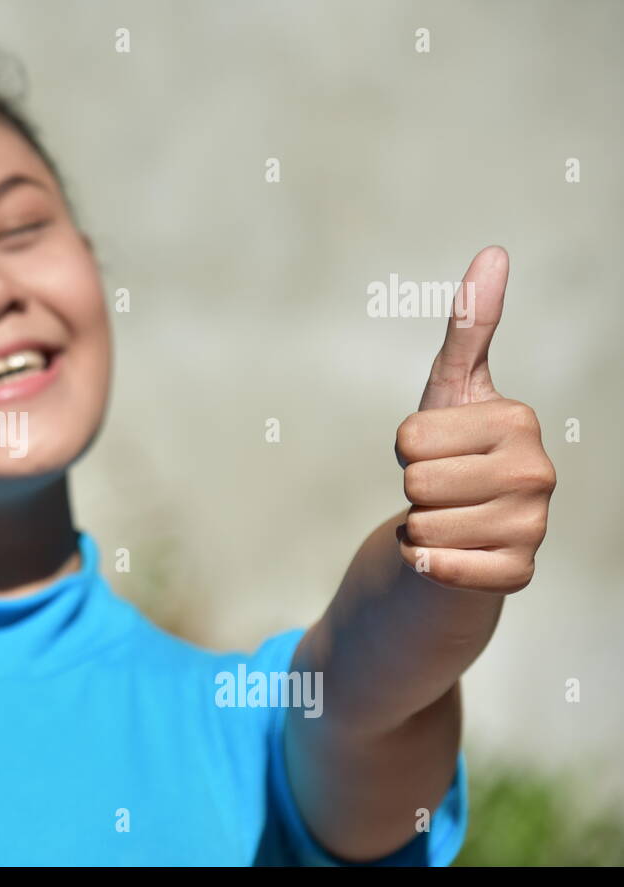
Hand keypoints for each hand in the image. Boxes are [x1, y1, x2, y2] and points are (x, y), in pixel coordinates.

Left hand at [393, 246, 555, 592]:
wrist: (458, 528)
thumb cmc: (450, 452)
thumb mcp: (451, 387)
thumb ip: (469, 325)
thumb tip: (494, 252)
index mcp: (519, 420)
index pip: (409, 437)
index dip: (406, 447)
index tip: (438, 449)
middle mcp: (539, 472)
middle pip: (416, 482)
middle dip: (413, 489)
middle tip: (441, 489)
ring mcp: (534, 526)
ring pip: (423, 526)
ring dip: (420, 526)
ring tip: (447, 518)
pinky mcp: (517, 574)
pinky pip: (440, 567)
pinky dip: (427, 563)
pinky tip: (447, 554)